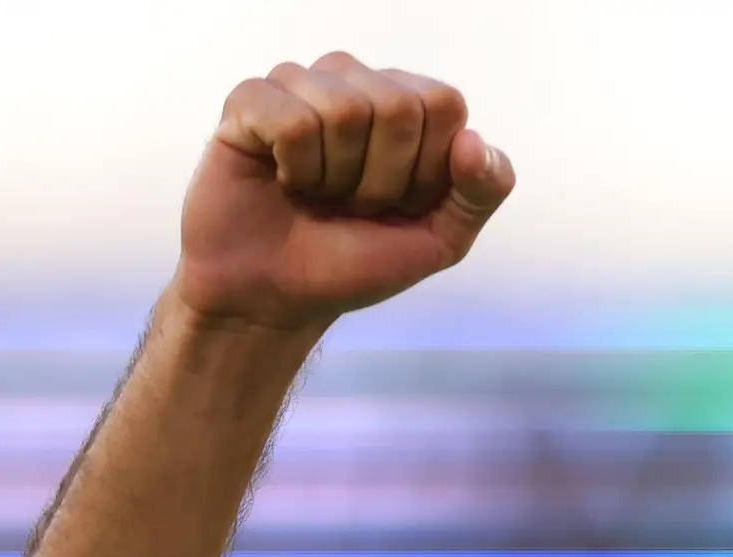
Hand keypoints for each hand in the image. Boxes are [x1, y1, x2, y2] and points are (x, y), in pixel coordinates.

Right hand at [176, 56, 513, 335]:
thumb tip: (473, 140)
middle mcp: (355, 81)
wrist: (276, 298)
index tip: (398, 203)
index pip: (443, 104)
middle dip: (380, 179)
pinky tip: (283, 180)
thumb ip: (481, 192)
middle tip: (350, 204)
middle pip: (397, 107)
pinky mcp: (251, 101)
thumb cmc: (353, 263)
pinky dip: (294, 169)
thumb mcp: (439, 240)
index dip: (426, 170)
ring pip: (343, 110)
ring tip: (317, 194)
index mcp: (406, 103)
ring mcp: (301, 85)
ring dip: (334, 177)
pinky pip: (291, 121)